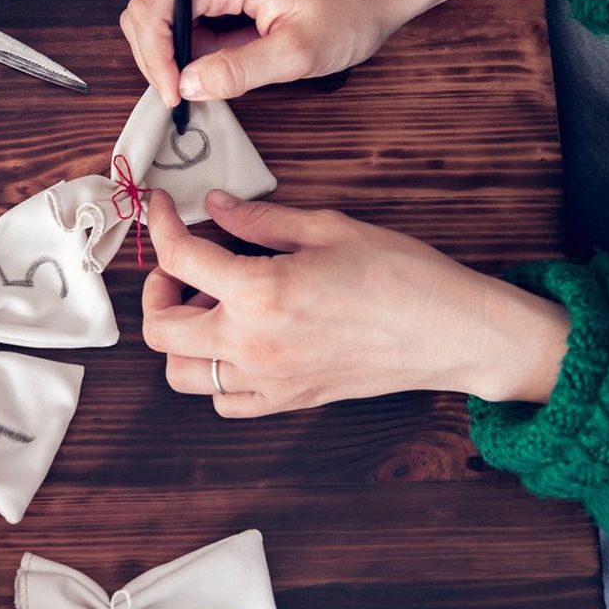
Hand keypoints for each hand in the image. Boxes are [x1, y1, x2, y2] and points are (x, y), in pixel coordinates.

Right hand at [120, 0, 576, 107]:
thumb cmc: (350, 10)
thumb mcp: (297, 53)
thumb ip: (237, 71)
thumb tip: (188, 86)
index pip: (153, 10)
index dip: (155, 60)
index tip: (177, 97)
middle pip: (148, 9)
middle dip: (157, 59)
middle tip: (185, 97)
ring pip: (163, 13)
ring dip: (172, 54)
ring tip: (204, 84)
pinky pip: (188, 13)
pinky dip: (190, 46)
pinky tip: (217, 66)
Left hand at [142, 190, 570, 416]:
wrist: (451, 332)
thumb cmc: (401, 276)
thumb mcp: (327, 228)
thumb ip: (260, 220)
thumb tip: (217, 207)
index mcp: (261, 292)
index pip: (179, 257)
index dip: (160, 225)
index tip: (161, 209)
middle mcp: (253, 345)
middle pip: (160, 328)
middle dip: (157, 288)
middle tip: (181, 263)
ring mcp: (269, 381)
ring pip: (181, 374)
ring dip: (180, 336)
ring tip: (208, 305)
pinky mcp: (289, 401)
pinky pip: (225, 401)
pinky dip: (214, 373)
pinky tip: (238, 341)